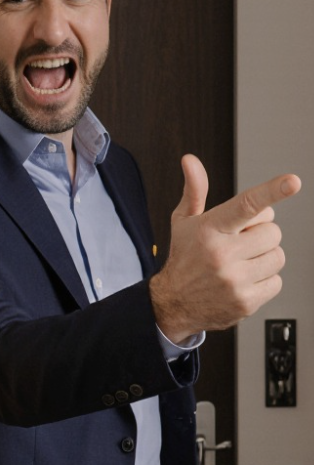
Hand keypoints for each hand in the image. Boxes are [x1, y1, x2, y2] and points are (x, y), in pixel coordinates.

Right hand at [150, 154, 300, 342]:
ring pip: (277, 257)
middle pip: (273, 232)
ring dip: (264, 257)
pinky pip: (277, 282)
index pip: (245, 205)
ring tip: (240, 263)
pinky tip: (243, 280)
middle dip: (261, 235)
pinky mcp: (245, 301)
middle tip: (239, 243)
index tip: (293, 181)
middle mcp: (221, 254)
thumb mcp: (184, 222)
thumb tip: (190, 161)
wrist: (172, 303)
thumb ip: (194, 190)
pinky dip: (264, 281)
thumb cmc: (184, 257)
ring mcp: (234, 280)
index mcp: (209, 230)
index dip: (272, 191)